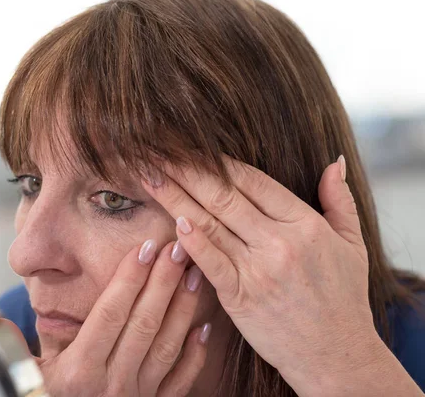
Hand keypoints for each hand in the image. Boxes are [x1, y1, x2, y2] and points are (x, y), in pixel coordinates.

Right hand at [23, 240, 209, 396]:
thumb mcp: (26, 382)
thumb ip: (16, 352)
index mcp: (78, 372)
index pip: (109, 315)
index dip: (128, 279)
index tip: (145, 248)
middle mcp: (111, 383)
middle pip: (143, 323)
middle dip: (162, 282)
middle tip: (177, 248)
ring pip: (166, 346)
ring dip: (183, 308)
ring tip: (193, 274)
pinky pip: (180, 381)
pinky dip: (194, 355)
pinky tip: (204, 327)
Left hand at [142, 155, 387, 394]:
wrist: (337, 354)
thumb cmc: (342, 298)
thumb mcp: (352, 244)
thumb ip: (339, 201)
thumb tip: (332, 163)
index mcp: (305, 224)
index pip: (253, 181)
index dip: (219, 162)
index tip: (192, 147)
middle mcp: (280, 242)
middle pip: (224, 195)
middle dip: (187, 170)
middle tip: (158, 152)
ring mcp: (259, 269)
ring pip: (210, 223)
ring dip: (176, 198)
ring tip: (151, 177)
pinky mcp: (241, 297)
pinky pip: (211, 262)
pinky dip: (191, 241)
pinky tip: (172, 220)